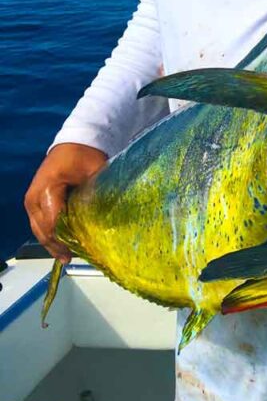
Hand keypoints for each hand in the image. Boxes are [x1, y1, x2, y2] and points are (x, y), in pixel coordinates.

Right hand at [24, 144, 106, 261]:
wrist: (74, 142)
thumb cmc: (85, 155)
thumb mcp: (95, 173)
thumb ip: (96, 196)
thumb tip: (100, 222)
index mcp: (47, 189)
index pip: (55, 223)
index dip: (67, 239)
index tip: (82, 248)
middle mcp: (34, 199)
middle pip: (44, 231)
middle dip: (59, 246)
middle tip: (75, 258)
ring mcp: (32, 202)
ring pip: (40, 231)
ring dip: (54, 244)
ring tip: (69, 257)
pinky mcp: (34, 204)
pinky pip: (40, 225)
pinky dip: (51, 236)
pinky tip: (62, 247)